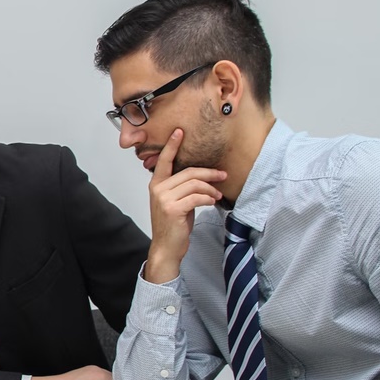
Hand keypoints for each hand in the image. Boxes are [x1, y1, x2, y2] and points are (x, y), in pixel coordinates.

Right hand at [143, 128, 225, 283]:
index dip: (172, 146)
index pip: (164, 161)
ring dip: (211, 188)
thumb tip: (203, 177)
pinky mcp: (173, 209)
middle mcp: (157, 189)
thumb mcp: (176, 202)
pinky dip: (208, 198)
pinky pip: (197, 197)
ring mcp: (164, 199)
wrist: (167, 247)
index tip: (179, 132)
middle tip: (223, 175)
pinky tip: (212, 201)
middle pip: (188, 172)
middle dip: (209, 173)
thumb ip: (182, 188)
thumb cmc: (173, 225)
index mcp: (156, 184)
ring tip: (217, 195)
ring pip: (194, 184)